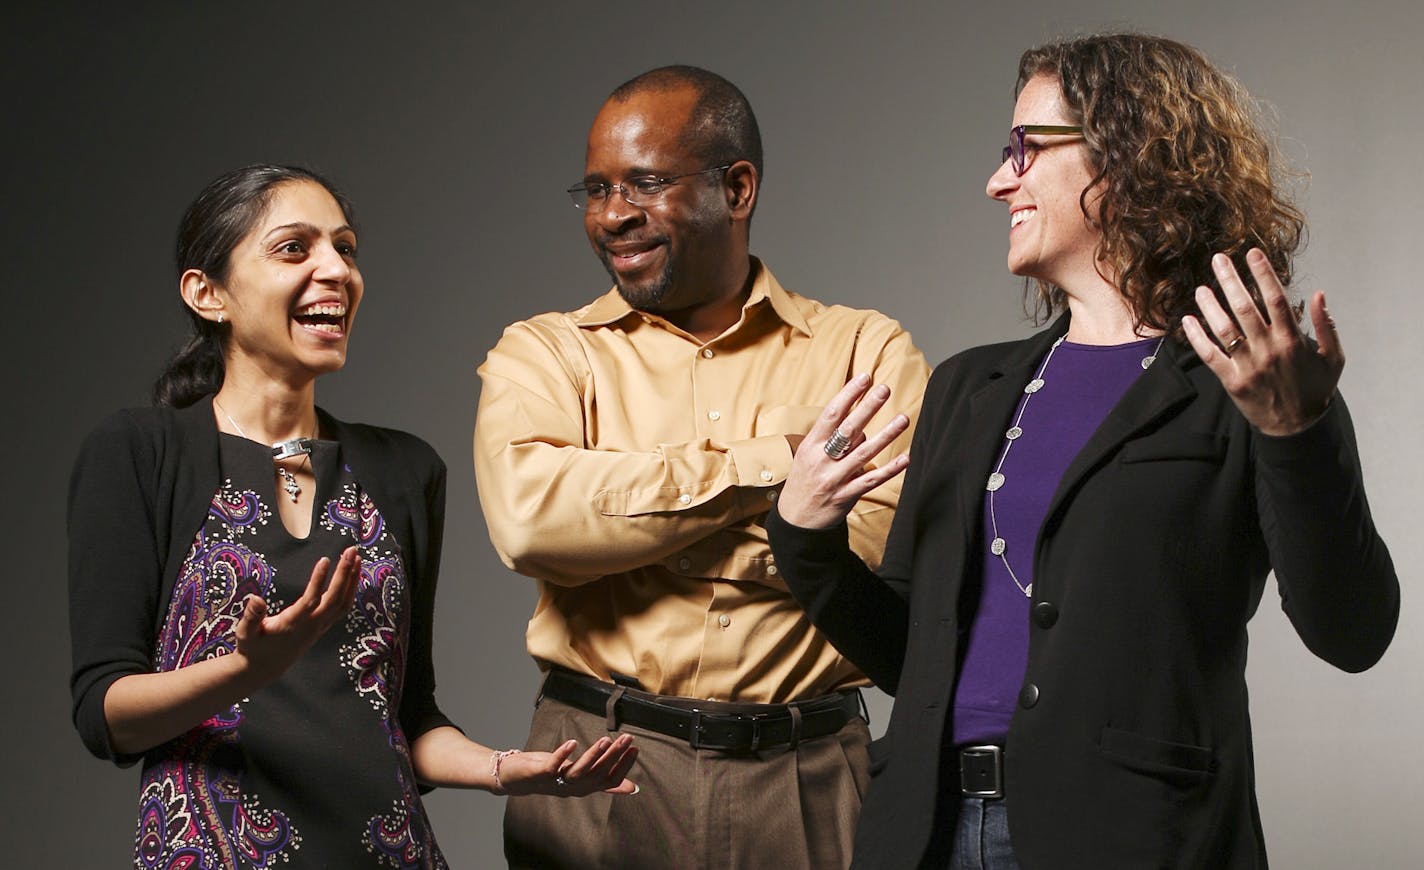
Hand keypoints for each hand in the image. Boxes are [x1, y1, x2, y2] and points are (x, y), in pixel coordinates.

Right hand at [234, 546, 360, 684]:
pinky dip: (350, 590)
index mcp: (293, 624)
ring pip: (343, 603)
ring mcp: (320, 627)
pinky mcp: (323, 626)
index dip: (318, 581)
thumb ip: (251, 617)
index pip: (311, 601)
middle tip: (351, 550)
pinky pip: (342, 607)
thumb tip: (255, 598)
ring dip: (352, 580)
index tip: (325, 559)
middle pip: (334, 599)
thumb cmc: (253, 647)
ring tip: (357, 557)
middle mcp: (311, 626)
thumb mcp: (245, 633)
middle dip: (344, 574)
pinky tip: (352, 574)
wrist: (265, 668)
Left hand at [500, 734, 638, 796]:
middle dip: (614, 755)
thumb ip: (604, 783)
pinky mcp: (541, 774)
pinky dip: (562, 755)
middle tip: (628, 738)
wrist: (515, 779)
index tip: (635, 748)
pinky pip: (553, 766)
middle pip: (597, 773)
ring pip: (579, 771)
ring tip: (606, 740)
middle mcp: (573, 787)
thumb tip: (632, 788)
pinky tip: (572, 742)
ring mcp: (557, 781)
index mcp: (584, 787)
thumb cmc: (551, 776)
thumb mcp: (580, 778)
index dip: (623, 766)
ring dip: (593, 756)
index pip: (610, 779)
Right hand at [777, 374, 909, 528]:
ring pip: (863, 454)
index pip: (831, 414)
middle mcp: (821, 460)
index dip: (848, 394)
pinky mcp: (845, 496)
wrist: (795, 521)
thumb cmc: (805, 481)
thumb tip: (863, 428)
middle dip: (867, 408)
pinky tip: (905, 458)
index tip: (864, 378)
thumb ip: (834, 440)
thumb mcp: (810, 456)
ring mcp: (834, 479)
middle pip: (847, 429)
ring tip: (903, 418)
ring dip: (886, 435)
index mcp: (811, 445)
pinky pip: (871, 480)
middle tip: (884, 389)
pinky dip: (889, 470)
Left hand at [1181, 249, 1342, 435]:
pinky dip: (1197, 337)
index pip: (1276, 299)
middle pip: (1245, 308)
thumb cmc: (1316, 389)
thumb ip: (1327, 326)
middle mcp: (1268, 349)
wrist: (1296, 428)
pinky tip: (1187, 320)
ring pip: (1224, 329)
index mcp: (1292, 340)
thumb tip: (1319, 295)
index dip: (1263, 274)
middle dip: (1230, 280)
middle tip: (1218, 259)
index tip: (1252, 253)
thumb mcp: (1332, 357)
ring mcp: (1248, 365)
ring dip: (1210, 306)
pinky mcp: (1231, 381)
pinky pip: (1210, 355)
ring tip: (1201, 287)